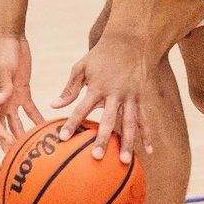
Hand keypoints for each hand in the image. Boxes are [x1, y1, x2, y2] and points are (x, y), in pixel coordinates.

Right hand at [0, 35, 44, 149]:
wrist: (11, 38)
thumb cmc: (3, 52)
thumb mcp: (4, 68)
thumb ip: (4, 86)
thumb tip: (0, 103)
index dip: (0, 134)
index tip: (9, 144)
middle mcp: (0, 100)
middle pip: (4, 126)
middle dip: (10, 141)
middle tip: (18, 157)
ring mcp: (11, 97)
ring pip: (17, 121)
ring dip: (23, 134)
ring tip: (32, 149)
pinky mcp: (22, 91)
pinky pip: (30, 110)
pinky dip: (36, 119)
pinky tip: (46, 128)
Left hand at [53, 33, 152, 163]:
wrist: (128, 41)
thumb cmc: (100, 56)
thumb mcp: (81, 68)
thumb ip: (69, 89)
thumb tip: (54, 106)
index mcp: (97, 87)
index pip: (81, 108)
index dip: (72, 123)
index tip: (63, 138)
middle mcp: (115, 93)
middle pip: (108, 120)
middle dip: (102, 139)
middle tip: (96, 157)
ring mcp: (130, 96)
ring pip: (130, 123)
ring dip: (128, 143)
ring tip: (125, 162)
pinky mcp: (141, 97)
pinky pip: (144, 119)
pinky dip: (147, 134)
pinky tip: (149, 151)